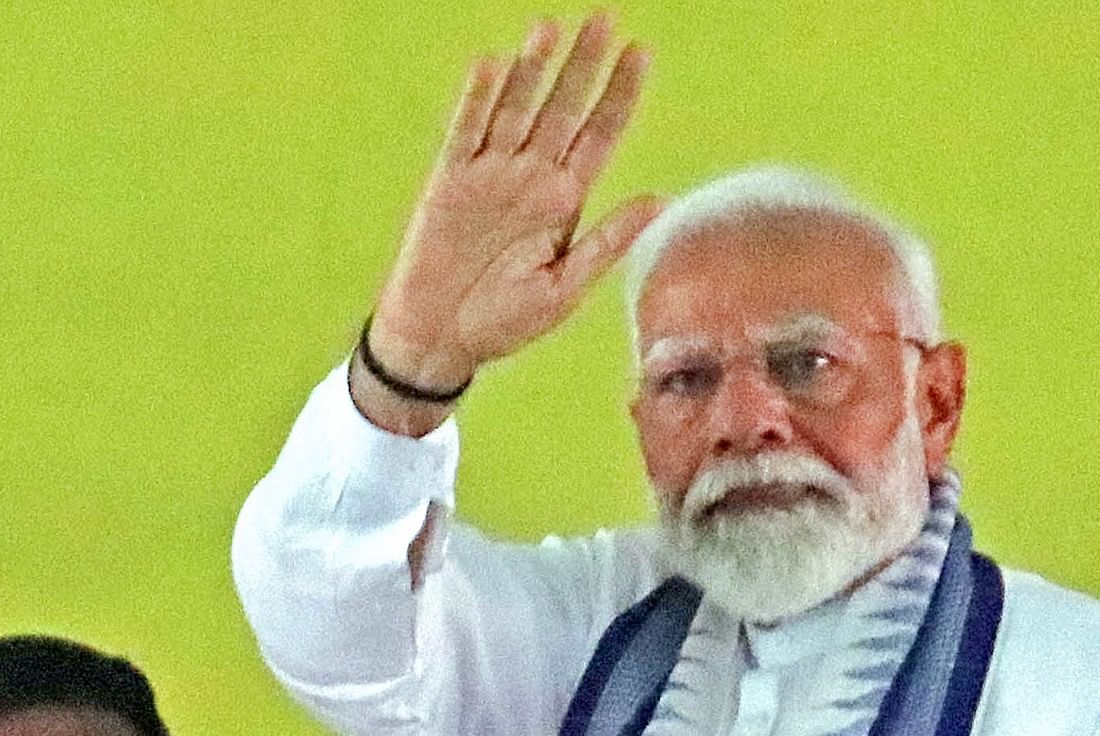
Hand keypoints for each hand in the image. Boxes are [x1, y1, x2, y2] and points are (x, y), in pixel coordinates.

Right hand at [358, 14, 658, 426]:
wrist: (439, 340)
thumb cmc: (503, 322)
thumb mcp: (565, 289)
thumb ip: (608, 242)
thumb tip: (660, 200)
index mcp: (565, 201)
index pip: (600, 135)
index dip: (620, 95)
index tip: (640, 53)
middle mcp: (530, 178)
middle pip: (563, 109)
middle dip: (584, 65)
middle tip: (604, 19)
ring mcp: (490, 176)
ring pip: (516, 111)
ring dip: (532, 70)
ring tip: (550, 28)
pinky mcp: (450, 183)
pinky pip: (465, 134)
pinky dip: (476, 101)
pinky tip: (491, 66)